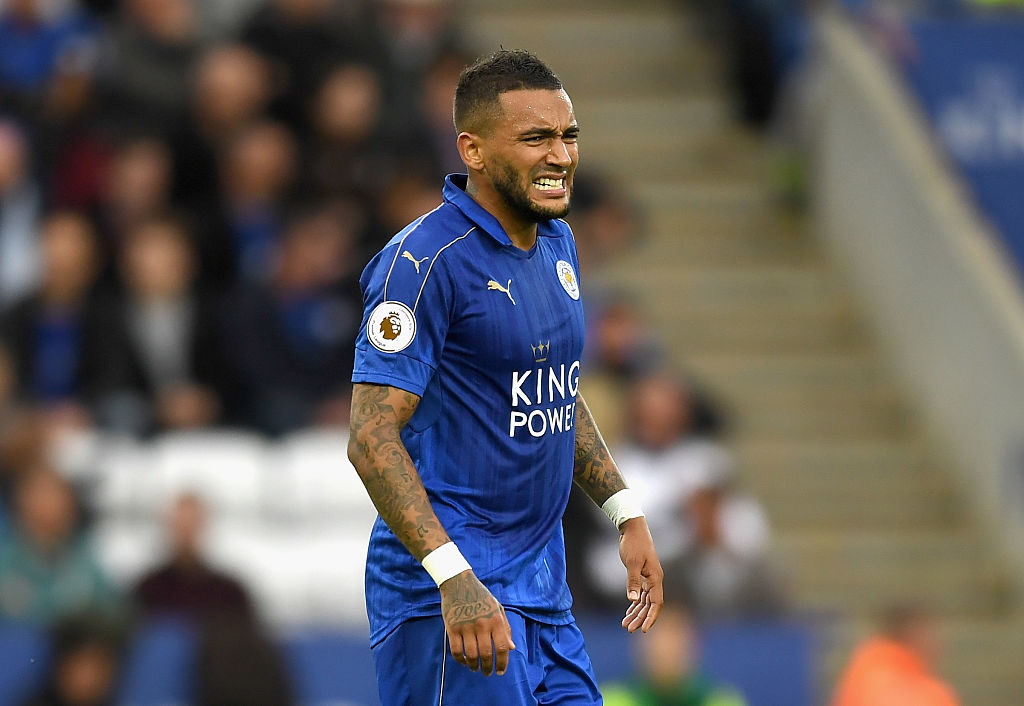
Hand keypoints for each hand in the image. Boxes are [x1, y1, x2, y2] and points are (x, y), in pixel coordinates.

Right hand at [439, 570, 515, 675]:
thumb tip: (511, 648)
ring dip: (474, 666)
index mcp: (495, 620)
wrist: (459, 583)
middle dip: (488, 668)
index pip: (502, 647)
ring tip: (475, 669)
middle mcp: (482, 624)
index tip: (500, 671)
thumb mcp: (498, 608)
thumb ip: (505, 628)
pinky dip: (460, 660)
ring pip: (471, 655)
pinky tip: (464, 661)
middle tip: (487, 673)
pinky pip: (456, 650)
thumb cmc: (481, 596)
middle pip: (486, 654)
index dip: (502, 663)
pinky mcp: (452, 628)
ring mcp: (466, 626)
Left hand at [618, 517, 663, 632]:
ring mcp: (649, 578)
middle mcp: (654, 580)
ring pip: (644, 601)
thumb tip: (633, 600)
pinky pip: (640, 594)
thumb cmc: (634, 544)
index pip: (656, 603)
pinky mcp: (642, 575)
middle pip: (649, 605)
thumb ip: (633, 581)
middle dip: (640, 618)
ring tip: (625, 624)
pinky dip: (635, 603)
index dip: (650, 617)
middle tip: (628, 629)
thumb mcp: (632, 563)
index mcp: (655, 578)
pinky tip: (629, 611)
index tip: (643, 629)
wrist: (632, 528)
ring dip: (636, 613)